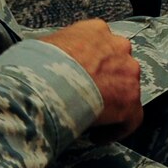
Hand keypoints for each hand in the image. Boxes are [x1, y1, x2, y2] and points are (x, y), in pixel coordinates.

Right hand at [41, 19, 142, 140]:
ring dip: (112, 104)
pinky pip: (132, 117)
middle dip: (106, 81)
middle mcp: (117, 46)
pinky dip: (118, 128)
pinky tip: (98, 136)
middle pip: (118, 64)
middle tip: (86, 97)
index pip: (101, 45)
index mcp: (95, 30)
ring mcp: (128, 72)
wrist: (45, 83)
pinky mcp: (130, 99)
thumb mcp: (42, 46)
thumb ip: (55, 50)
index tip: (80, 77)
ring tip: (90, 119)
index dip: (91, 63)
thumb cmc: (35, 65)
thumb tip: (45, 61)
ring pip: (127, 89)